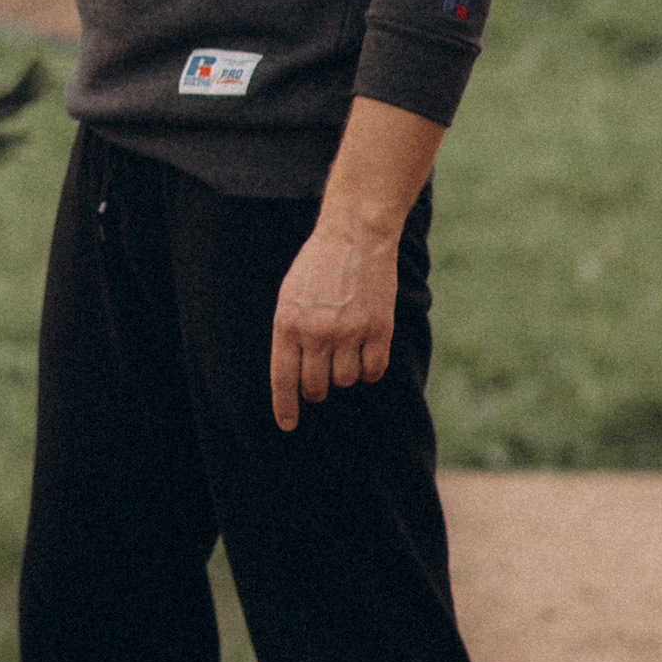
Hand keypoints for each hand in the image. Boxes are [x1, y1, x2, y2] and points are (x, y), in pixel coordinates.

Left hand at [267, 222, 398, 431]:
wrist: (354, 236)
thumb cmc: (317, 266)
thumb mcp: (289, 296)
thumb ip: (289, 333)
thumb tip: (294, 373)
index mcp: (288, 324)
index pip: (283, 378)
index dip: (285, 407)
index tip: (288, 425)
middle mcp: (317, 333)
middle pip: (316, 387)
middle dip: (316, 389)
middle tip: (320, 379)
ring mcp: (349, 333)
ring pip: (345, 380)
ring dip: (344, 373)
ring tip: (345, 348)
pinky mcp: (379, 330)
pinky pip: (373, 371)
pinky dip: (369, 369)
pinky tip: (366, 353)